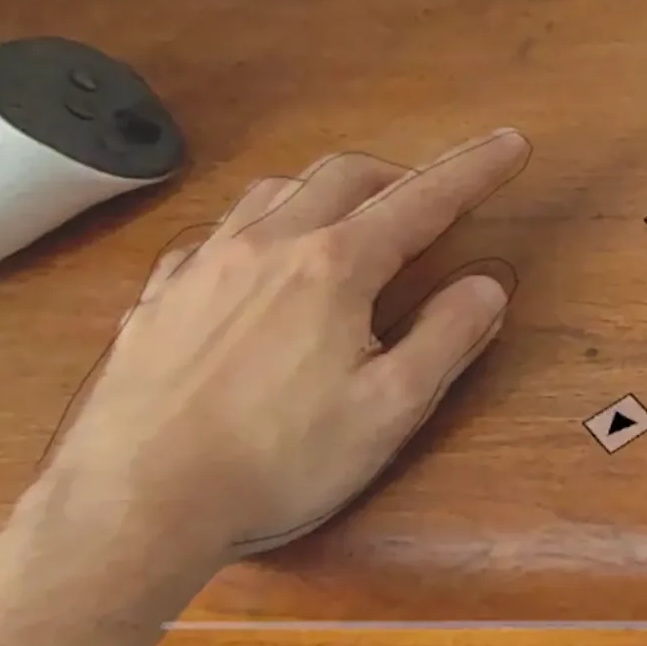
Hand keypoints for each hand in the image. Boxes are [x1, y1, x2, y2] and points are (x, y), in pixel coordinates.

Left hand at [38, 129, 525, 560]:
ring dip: (322, 191)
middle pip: (344, 176)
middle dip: (397, 174)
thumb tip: (486, 283)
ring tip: (344, 219)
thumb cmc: (276, 463)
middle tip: (427, 198)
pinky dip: (251, 232)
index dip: (475, 170)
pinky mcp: (157, 301)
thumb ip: (446, 338)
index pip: (423, 200)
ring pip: (272, 192)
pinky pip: (212, 238)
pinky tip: (249, 265)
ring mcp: (202, 267)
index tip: (511, 144)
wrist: (135, 501)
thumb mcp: (388, 411)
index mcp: (334, 266)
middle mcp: (267, 245)